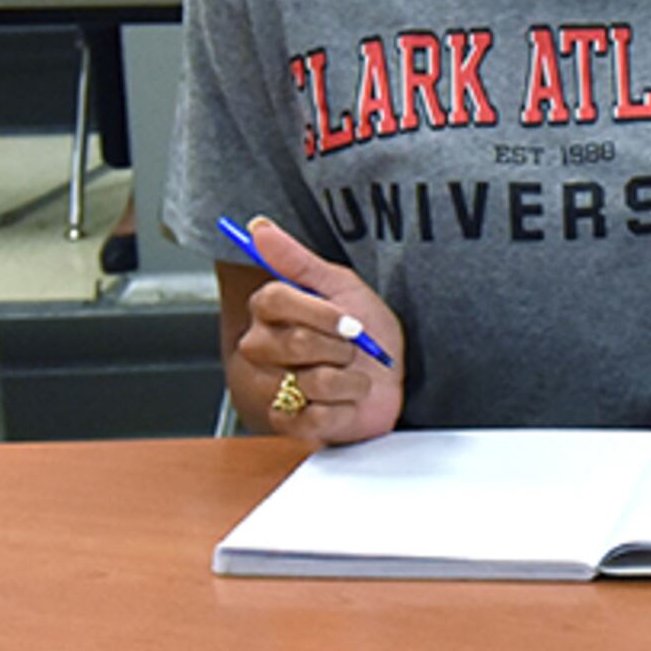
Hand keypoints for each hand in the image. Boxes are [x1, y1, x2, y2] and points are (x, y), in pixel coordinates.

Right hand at [227, 217, 404, 447]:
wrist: (392, 379)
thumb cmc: (365, 332)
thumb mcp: (341, 286)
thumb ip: (297, 259)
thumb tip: (258, 227)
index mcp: (270, 311)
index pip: (274, 300)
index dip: (319, 312)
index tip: (351, 321)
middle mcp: (262, 348)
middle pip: (294, 342)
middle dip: (341, 347)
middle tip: (353, 349)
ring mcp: (271, 388)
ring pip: (311, 382)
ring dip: (350, 380)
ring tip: (352, 378)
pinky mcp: (287, 424)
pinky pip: (314, 418)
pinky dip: (343, 411)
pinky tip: (345, 403)